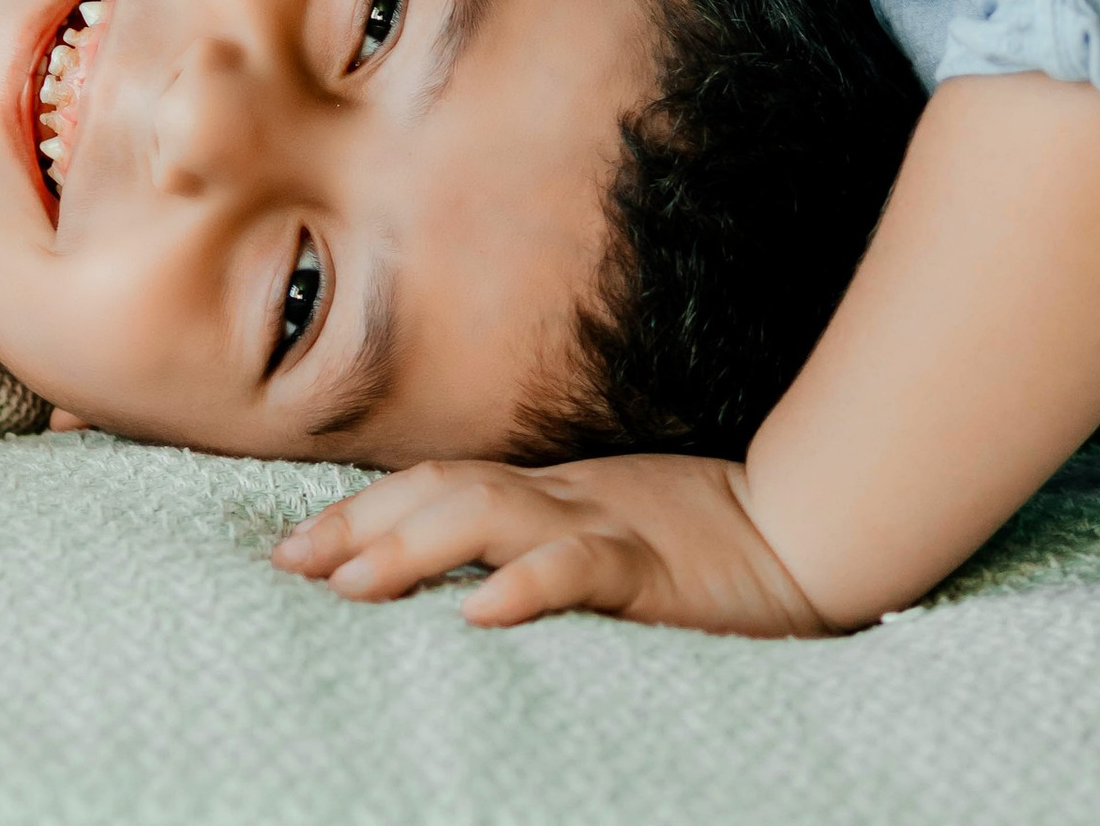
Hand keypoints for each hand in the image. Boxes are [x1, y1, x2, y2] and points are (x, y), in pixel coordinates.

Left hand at [273, 453, 830, 637]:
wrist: (809, 527)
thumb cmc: (712, 543)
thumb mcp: (613, 538)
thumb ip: (547, 545)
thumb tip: (463, 582)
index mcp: (553, 495)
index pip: (439, 488)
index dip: (363, 512)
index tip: (294, 548)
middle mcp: (565, 499)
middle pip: (443, 490)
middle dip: (361, 524)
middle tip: (291, 562)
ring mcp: (607, 524)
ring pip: (493, 515)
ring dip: (414, 545)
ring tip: (352, 582)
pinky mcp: (651, 567)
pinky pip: (581, 568)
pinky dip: (528, 584)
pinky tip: (482, 611)